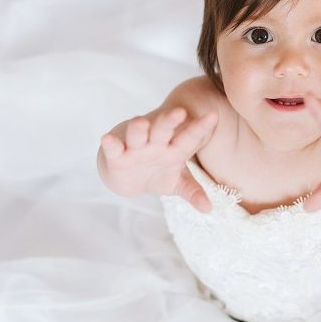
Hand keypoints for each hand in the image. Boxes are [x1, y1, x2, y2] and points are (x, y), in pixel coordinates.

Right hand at [98, 108, 217, 211]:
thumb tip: (208, 209)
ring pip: (137, 135)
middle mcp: (155, 143)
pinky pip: (114, 148)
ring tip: (141, 122)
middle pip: (162, 130)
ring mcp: (135, 148)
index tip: (213, 117)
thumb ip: (193, 192)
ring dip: (138, 129)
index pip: (189, 138)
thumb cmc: (159, 173)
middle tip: (180, 112)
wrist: (129, 175)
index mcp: (174, 149)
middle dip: (169, 121)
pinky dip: (111, 144)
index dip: (200, 128)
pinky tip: (107, 139)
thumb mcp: (178, 183)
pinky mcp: (116, 156)